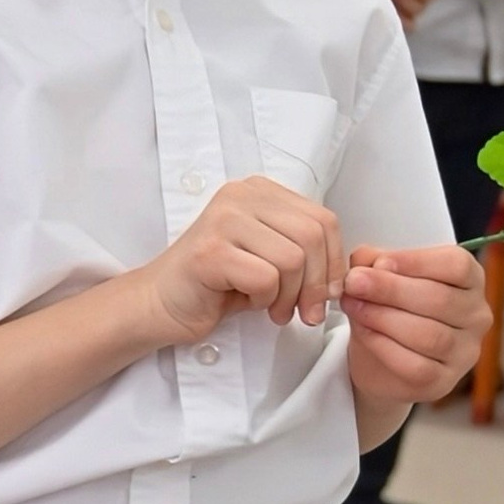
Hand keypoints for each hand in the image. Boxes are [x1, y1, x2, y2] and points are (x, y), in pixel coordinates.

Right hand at [137, 178, 345, 345]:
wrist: (159, 304)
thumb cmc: (216, 285)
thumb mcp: (268, 258)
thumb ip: (303, 252)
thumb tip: (344, 277)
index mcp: (258, 191)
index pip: (323, 219)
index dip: (334, 262)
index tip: (325, 294)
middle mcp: (240, 196)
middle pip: (312, 236)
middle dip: (316, 283)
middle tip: (305, 312)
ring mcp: (222, 220)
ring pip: (292, 259)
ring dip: (290, 296)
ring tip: (274, 310)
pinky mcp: (210, 251)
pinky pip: (266, 279)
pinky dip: (265, 300)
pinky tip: (248, 303)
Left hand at [343, 241, 487, 406]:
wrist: (380, 363)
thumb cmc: (389, 310)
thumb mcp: (381, 280)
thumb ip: (374, 264)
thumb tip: (363, 259)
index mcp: (470, 281)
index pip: (457, 266)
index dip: (417, 261)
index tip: (379, 262)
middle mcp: (476, 316)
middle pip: (440, 299)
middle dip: (390, 289)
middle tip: (354, 282)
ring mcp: (465, 352)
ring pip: (428, 334)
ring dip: (384, 317)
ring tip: (354, 306)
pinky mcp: (443, 382)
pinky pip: (416, 365)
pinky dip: (384, 346)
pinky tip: (364, 333)